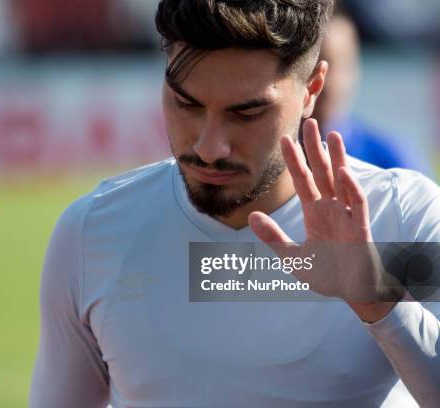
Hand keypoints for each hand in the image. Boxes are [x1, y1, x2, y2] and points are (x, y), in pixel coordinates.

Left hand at [248, 119, 402, 318]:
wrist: (352, 294)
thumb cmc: (327, 274)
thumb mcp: (293, 257)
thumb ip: (273, 237)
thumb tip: (251, 215)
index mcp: (315, 213)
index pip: (302, 180)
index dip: (294, 160)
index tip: (284, 139)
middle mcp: (331, 209)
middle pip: (322, 172)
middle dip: (316, 148)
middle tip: (309, 122)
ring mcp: (346, 216)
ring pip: (342, 181)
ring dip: (338, 158)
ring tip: (332, 134)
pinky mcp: (360, 228)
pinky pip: (357, 204)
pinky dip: (351, 187)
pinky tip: (343, 171)